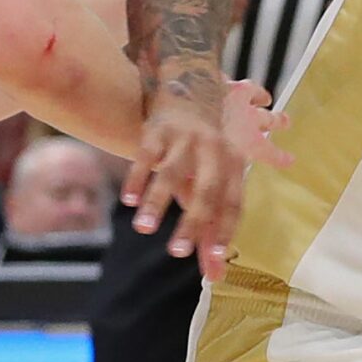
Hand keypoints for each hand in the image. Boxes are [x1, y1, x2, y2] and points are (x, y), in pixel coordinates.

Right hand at [124, 71, 286, 279]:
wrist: (191, 85)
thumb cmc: (206, 147)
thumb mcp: (216, 178)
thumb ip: (213, 229)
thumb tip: (215, 277)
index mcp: (233, 165)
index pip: (232, 205)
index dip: (223, 233)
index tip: (213, 264)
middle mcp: (213, 151)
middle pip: (205, 192)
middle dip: (192, 223)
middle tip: (176, 254)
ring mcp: (185, 139)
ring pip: (172, 173)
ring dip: (158, 202)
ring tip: (143, 229)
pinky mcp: (159, 129)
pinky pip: (147, 155)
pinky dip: (138, 178)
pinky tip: (128, 200)